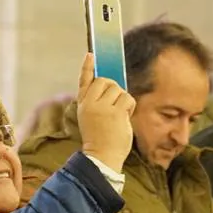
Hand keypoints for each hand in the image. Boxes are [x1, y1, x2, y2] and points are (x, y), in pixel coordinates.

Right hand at [76, 53, 135, 172]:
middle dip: (114, 88)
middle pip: (106, 81)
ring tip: (119, 116)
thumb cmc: (101, 139)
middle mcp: (90, 104)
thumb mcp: (93, 118)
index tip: (91, 55)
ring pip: (118, 89)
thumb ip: (99, 101)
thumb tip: (114, 85)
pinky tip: (125, 118)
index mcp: (83, 105)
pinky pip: (128, 98)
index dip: (87, 67)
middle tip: (115, 104)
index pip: (84, 81)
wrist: (102, 158)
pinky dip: (129, 107)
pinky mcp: (115, 112)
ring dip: (123, 100)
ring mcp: (102, 107)